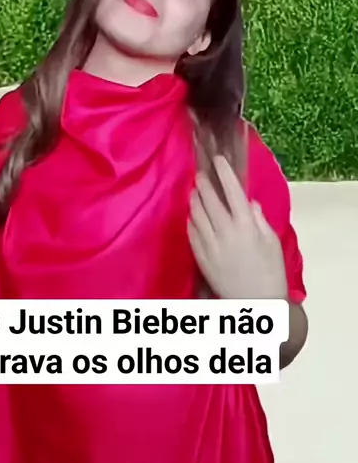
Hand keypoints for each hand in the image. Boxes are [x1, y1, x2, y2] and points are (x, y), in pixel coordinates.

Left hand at [188, 156, 287, 299]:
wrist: (255, 302)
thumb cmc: (270, 271)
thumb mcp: (271, 242)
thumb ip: (258, 219)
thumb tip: (247, 202)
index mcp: (246, 226)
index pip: (232, 192)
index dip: (224, 173)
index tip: (218, 160)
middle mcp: (226, 232)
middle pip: (209, 200)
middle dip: (204, 183)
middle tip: (200, 174)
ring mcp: (210, 245)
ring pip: (196, 214)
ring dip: (195, 200)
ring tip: (195, 191)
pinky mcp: (200, 257)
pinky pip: (192, 232)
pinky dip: (191, 220)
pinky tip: (193, 215)